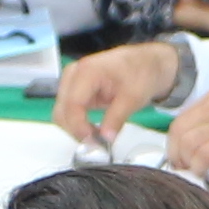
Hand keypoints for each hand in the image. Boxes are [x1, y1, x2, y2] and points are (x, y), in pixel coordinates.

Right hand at [54, 41, 187, 146]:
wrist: (147, 62)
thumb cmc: (141, 74)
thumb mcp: (133, 97)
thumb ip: (117, 118)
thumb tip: (106, 139)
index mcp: (87, 71)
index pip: (72, 104)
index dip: (78, 127)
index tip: (93, 142)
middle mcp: (73, 75)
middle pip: (62, 110)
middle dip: (76, 131)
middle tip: (97, 145)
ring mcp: (72, 82)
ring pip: (62, 113)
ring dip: (75, 129)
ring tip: (97, 138)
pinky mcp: (75, 91)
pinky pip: (69, 112)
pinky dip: (78, 124)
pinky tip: (94, 130)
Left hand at [162, 89, 208, 177]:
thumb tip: (187, 142)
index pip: (181, 119)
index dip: (174, 142)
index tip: (177, 156)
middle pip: (180, 131)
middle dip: (176, 153)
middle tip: (181, 167)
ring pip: (188, 143)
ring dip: (187, 162)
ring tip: (194, 171)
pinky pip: (204, 155)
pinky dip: (198, 167)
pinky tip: (204, 173)